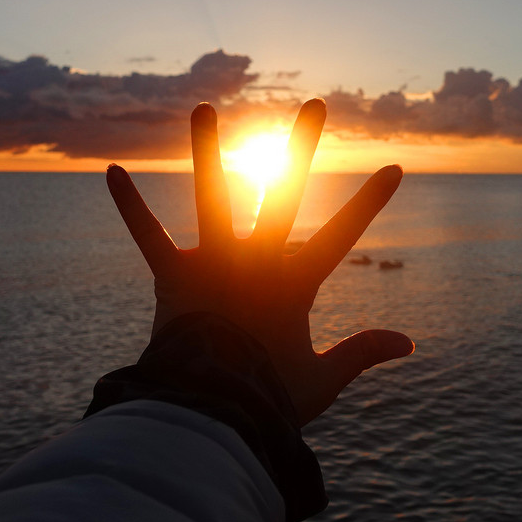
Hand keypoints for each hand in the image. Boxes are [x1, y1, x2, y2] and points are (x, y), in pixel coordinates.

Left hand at [106, 98, 413, 424]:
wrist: (208, 416)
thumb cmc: (265, 400)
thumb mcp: (322, 379)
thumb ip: (363, 353)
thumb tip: (410, 343)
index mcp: (294, 284)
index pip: (341, 235)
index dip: (369, 203)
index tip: (394, 168)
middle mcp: (256, 261)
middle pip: (284, 194)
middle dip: (301, 147)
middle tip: (314, 105)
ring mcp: (214, 263)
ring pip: (211, 196)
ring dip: (206, 151)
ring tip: (204, 108)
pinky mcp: (175, 275)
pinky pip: (148, 236)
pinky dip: (131, 206)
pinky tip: (111, 170)